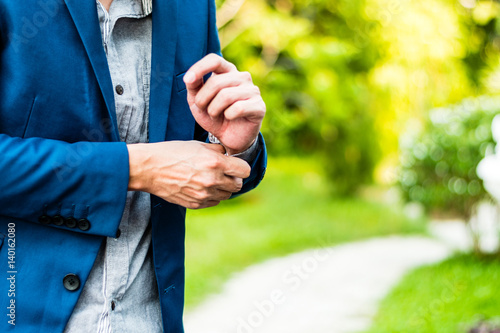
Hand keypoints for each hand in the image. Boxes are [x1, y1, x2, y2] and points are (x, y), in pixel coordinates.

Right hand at [127, 141, 250, 208]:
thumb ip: (217, 151)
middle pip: (237, 185)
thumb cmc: (172, 153)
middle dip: (233, 178)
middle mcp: (212, 180)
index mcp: (215, 163)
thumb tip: (228, 155)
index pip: (244, 170)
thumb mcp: (197, 145)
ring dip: (222, 188)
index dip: (240, 167)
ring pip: (226, 195)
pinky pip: (213, 202)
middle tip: (223, 173)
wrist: (149, 169)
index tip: (234, 165)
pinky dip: (211, 196)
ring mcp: (204, 194)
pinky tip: (201, 187)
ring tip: (210, 179)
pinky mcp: (196, 204)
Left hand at [184, 54, 265, 154]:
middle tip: (203, 109)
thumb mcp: (197, 101)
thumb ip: (193, 86)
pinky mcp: (259, 106)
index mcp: (228, 71)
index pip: (214, 60)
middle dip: (203, 99)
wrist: (229, 137)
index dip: (199, 68)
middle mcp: (242, 77)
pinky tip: (230, 118)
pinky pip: (238, 108)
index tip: (187, 81)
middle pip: (216, 82)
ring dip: (214, 110)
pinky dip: (229, 116)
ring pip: (226, 96)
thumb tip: (189, 78)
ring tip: (215, 115)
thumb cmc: (214, 116)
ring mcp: (253, 90)